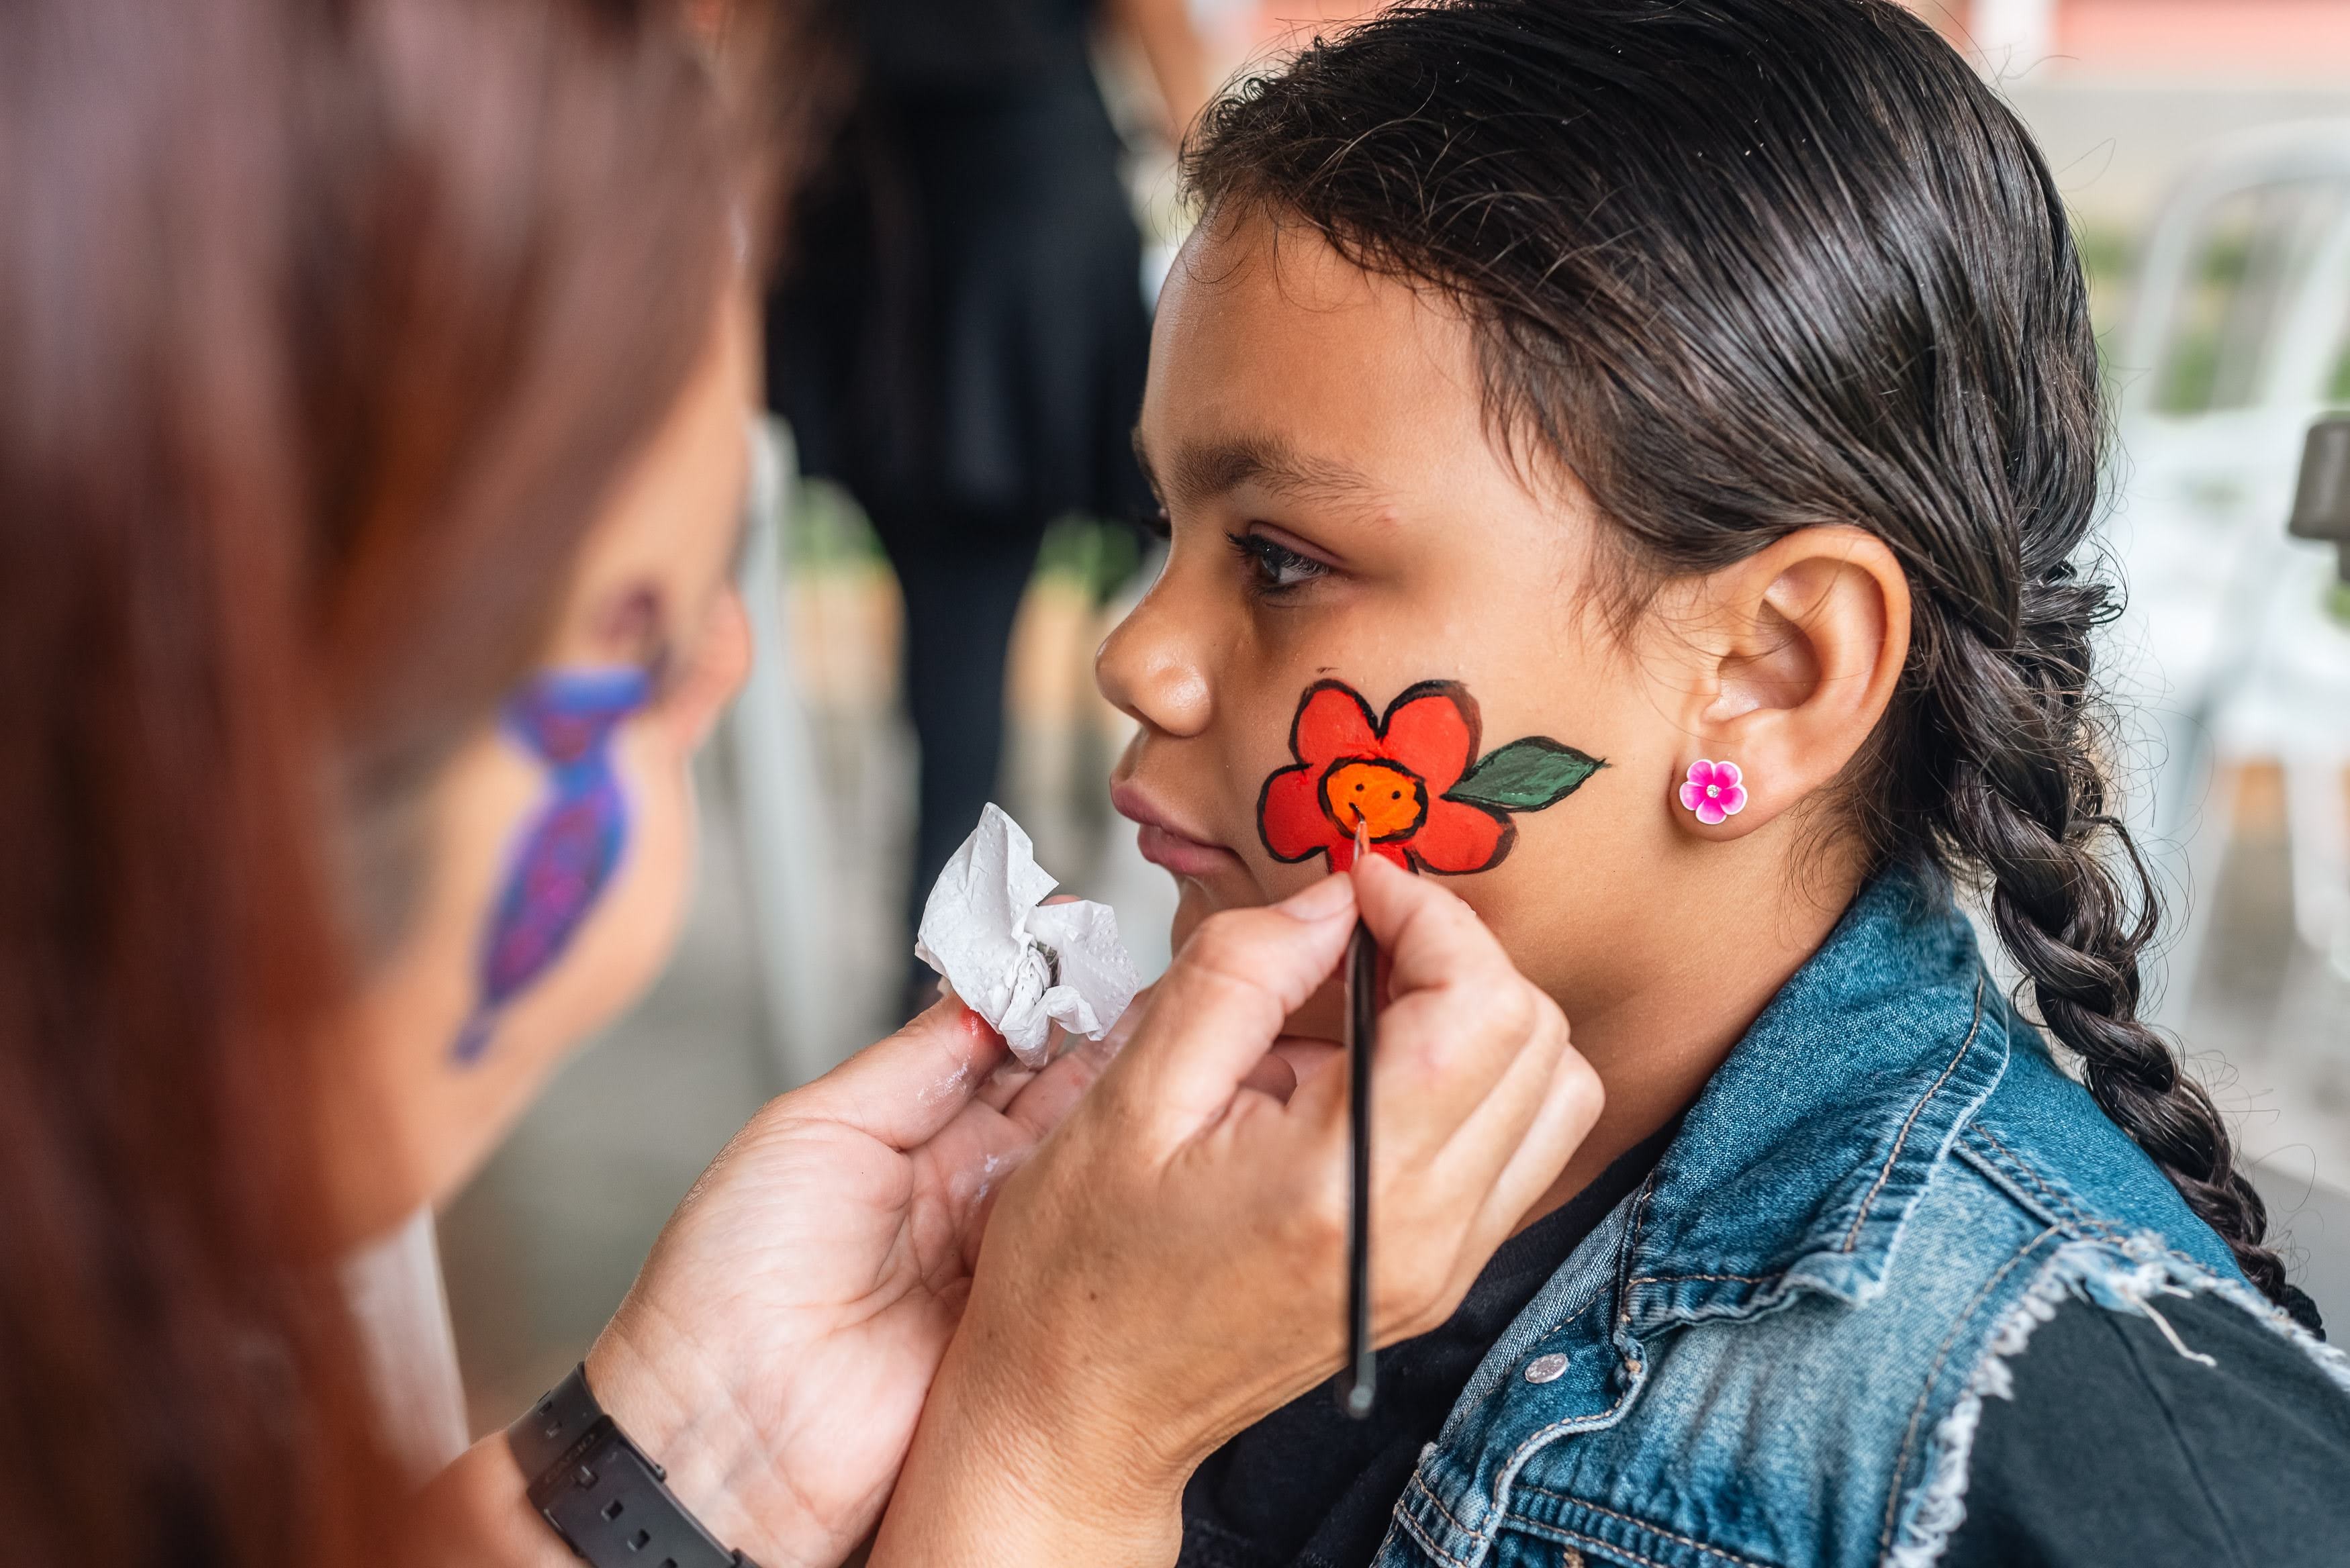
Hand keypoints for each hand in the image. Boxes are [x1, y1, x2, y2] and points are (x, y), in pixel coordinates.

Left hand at [578, 995, 1117, 1566]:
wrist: (725, 1431)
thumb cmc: (725, 1288)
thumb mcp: (810, 1129)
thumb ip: (910, 1063)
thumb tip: (985, 997)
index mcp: (903, 1136)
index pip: (997, 1047)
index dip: (1045, 997)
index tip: (1089, 949)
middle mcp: (966, 1191)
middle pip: (1062, 1097)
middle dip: (1110, 1040)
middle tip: (1162, 988)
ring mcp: (1008, 1253)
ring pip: (1090, 1159)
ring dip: (1132, 1106)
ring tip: (1177, 1041)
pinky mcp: (1039, 1317)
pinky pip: (1095, 1240)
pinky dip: (1128, 1190)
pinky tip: (1162, 1135)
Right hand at [873, 854, 1603, 1565]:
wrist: (1081, 1415)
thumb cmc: (1079, 1272)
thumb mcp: (1128, 1097)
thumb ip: (1237, 977)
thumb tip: (1331, 901)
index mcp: (1350, 1186)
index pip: (1482, 1004)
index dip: (1430, 915)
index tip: (1356, 887)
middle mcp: (1426, 1233)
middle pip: (1537, 1037)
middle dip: (1455, 956)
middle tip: (1353, 940)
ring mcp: (1445, 1263)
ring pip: (1551, 1091)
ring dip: (1474, 1016)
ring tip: (1361, 1008)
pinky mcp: (1440, 1275)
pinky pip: (1515, 1146)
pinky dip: (1467, 1080)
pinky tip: (1363, 1076)